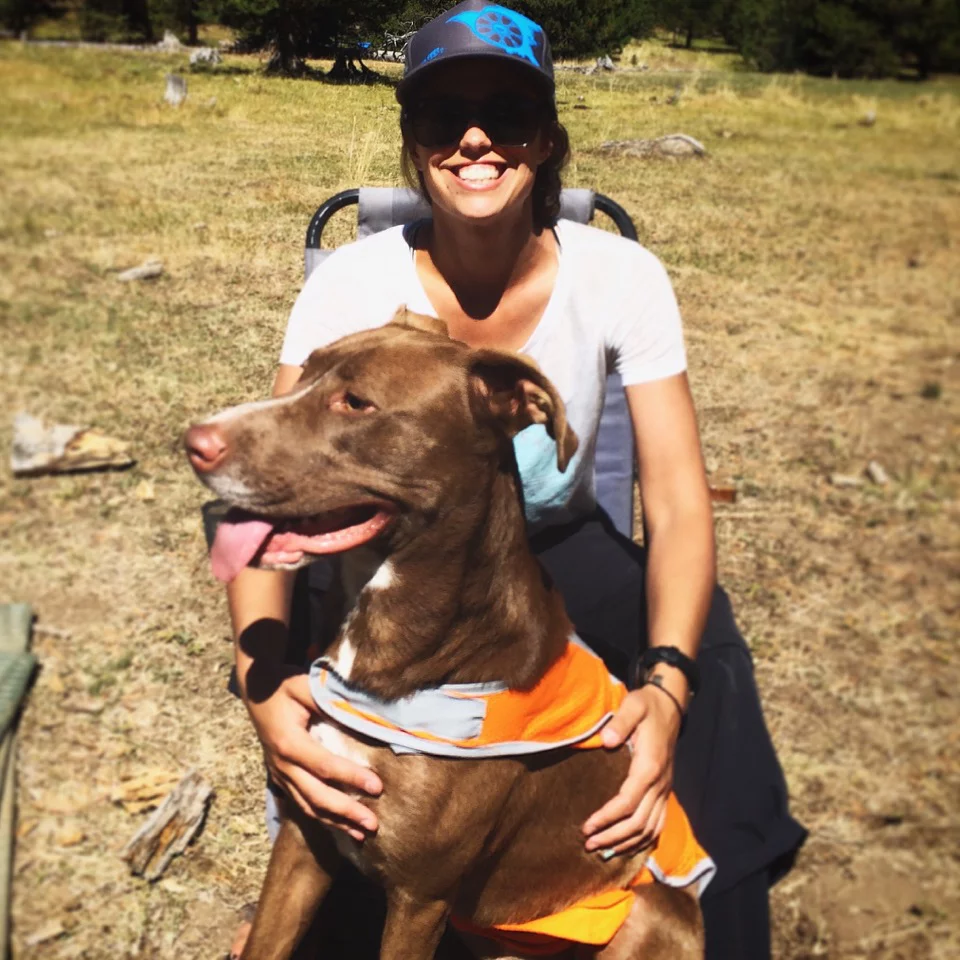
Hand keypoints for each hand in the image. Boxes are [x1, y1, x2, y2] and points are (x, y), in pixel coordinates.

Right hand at [245, 666, 382, 841]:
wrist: (256, 691)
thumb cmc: (284, 686)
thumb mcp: (305, 686)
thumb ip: (330, 700)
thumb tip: (363, 714)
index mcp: (289, 743)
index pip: (324, 766)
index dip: (350, 777)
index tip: (377, 786)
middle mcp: (283, 765)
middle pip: (316, 796)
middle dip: (346, 812)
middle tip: (374, 824)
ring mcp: (281, 775)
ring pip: (309, 806)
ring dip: (336, 822)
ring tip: (362, 834)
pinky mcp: (282, 779)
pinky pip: (303, 803)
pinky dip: (323, 817)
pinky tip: (342, 827)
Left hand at [582, 685, 681, 856]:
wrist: (669, 707)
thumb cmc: (646, 707)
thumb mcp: (633, 706)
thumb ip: (620, 722)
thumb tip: (605, 741)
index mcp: (649, 767)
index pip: (627, 803)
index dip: (607, 818)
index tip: (586, 826)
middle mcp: (660, 784)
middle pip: (638, 823)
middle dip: (612, 837)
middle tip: (588, 844)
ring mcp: (664, 790)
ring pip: (650, 828)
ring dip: (626, 843)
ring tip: (602, 850)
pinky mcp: (664, 791)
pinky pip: (658, 824)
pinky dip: (643, 840)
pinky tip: (627, 846)